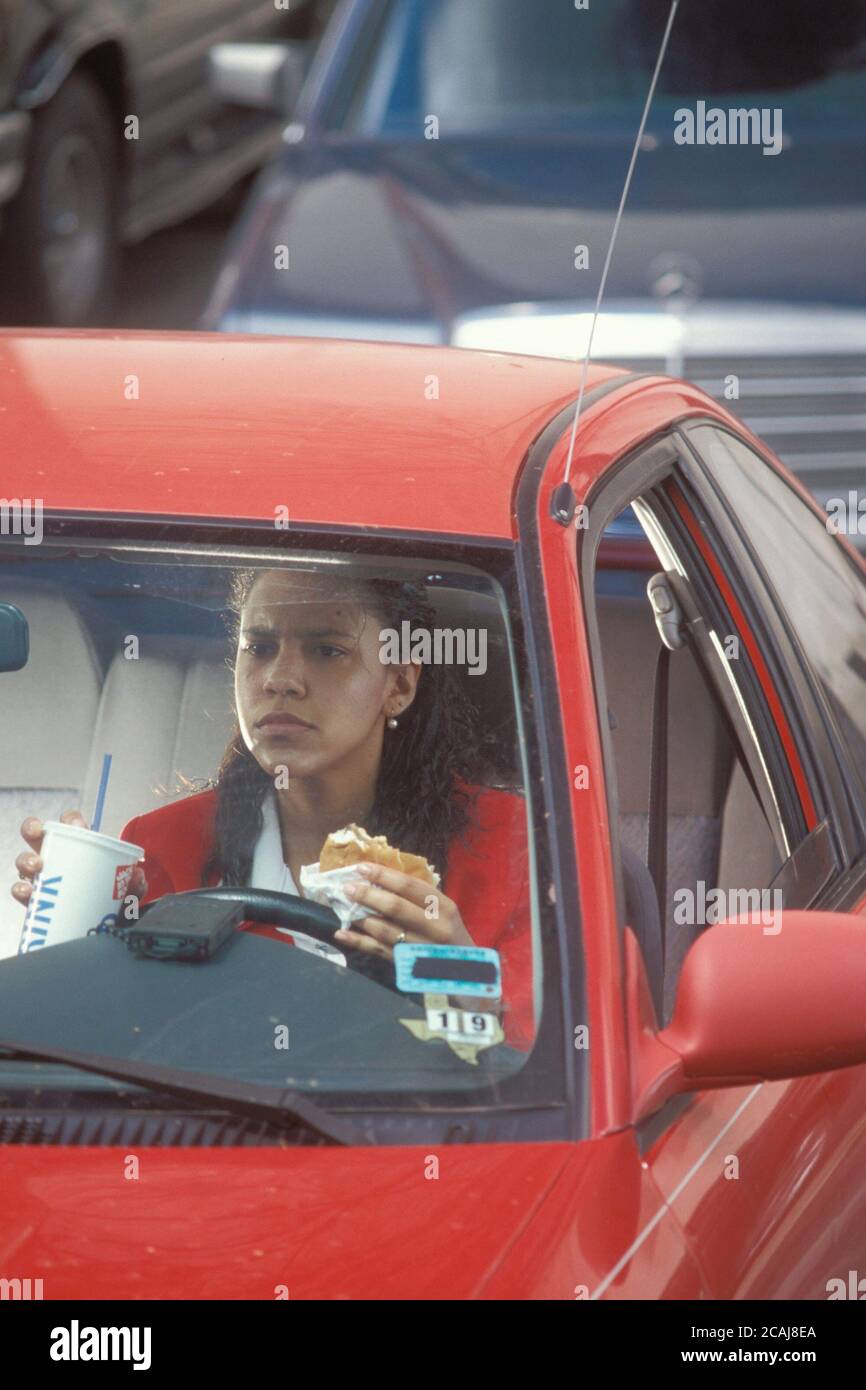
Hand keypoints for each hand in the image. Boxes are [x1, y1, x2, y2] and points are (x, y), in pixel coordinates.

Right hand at [11, 810, 147, 906]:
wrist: (103, 930)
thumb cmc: (111, 903)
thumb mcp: (126, 894)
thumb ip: (135, 887)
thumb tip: (137, 876)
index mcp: (80, 848)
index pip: (71, 824)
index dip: (71, 819)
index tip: (79, 825)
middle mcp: (57, 858)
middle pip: (37, 835)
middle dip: (33, 829)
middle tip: (43, 834)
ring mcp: (43, 878)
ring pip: (25, 862)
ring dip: (27, 860)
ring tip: (38, 867)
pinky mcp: (35, 900)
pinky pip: (22, 892)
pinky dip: (22, 891)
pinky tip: (28, 893)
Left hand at [335, 863, 500, 1013]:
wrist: (466, 973)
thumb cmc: (449, 933)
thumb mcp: (445, 911)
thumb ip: (419, 897)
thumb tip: (380, 879)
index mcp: (444, 907)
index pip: (410, 886)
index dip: (383, 875)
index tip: (361, 868)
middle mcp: (434, 927)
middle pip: (396, 907)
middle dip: (368, 895)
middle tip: (347, 887)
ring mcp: (420, 948)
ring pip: (385, 930)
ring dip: (361, 918)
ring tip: (344, 908)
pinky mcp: (408, 965)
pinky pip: (378, 951)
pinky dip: (358, 942)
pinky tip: (341, 934)